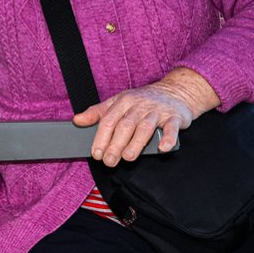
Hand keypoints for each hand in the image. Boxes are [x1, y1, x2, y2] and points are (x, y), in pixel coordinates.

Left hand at [73, 68, 219, 165]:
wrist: (175, 91)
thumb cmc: (142, 100)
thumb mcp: (117, 102)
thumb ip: (97, 112)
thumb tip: (77, 120)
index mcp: (123, 101)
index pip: (108, 120)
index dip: (100, 137)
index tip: (96, 153)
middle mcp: (139, 105)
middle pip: (125, 125)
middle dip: (115, 144)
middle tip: (109, 161)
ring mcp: (157, 111)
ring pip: (145, 127)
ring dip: (136, 143)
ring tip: (128, 157)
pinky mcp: (174, 117)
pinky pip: (171, 128)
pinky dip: (167, 138)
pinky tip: (162, 148)